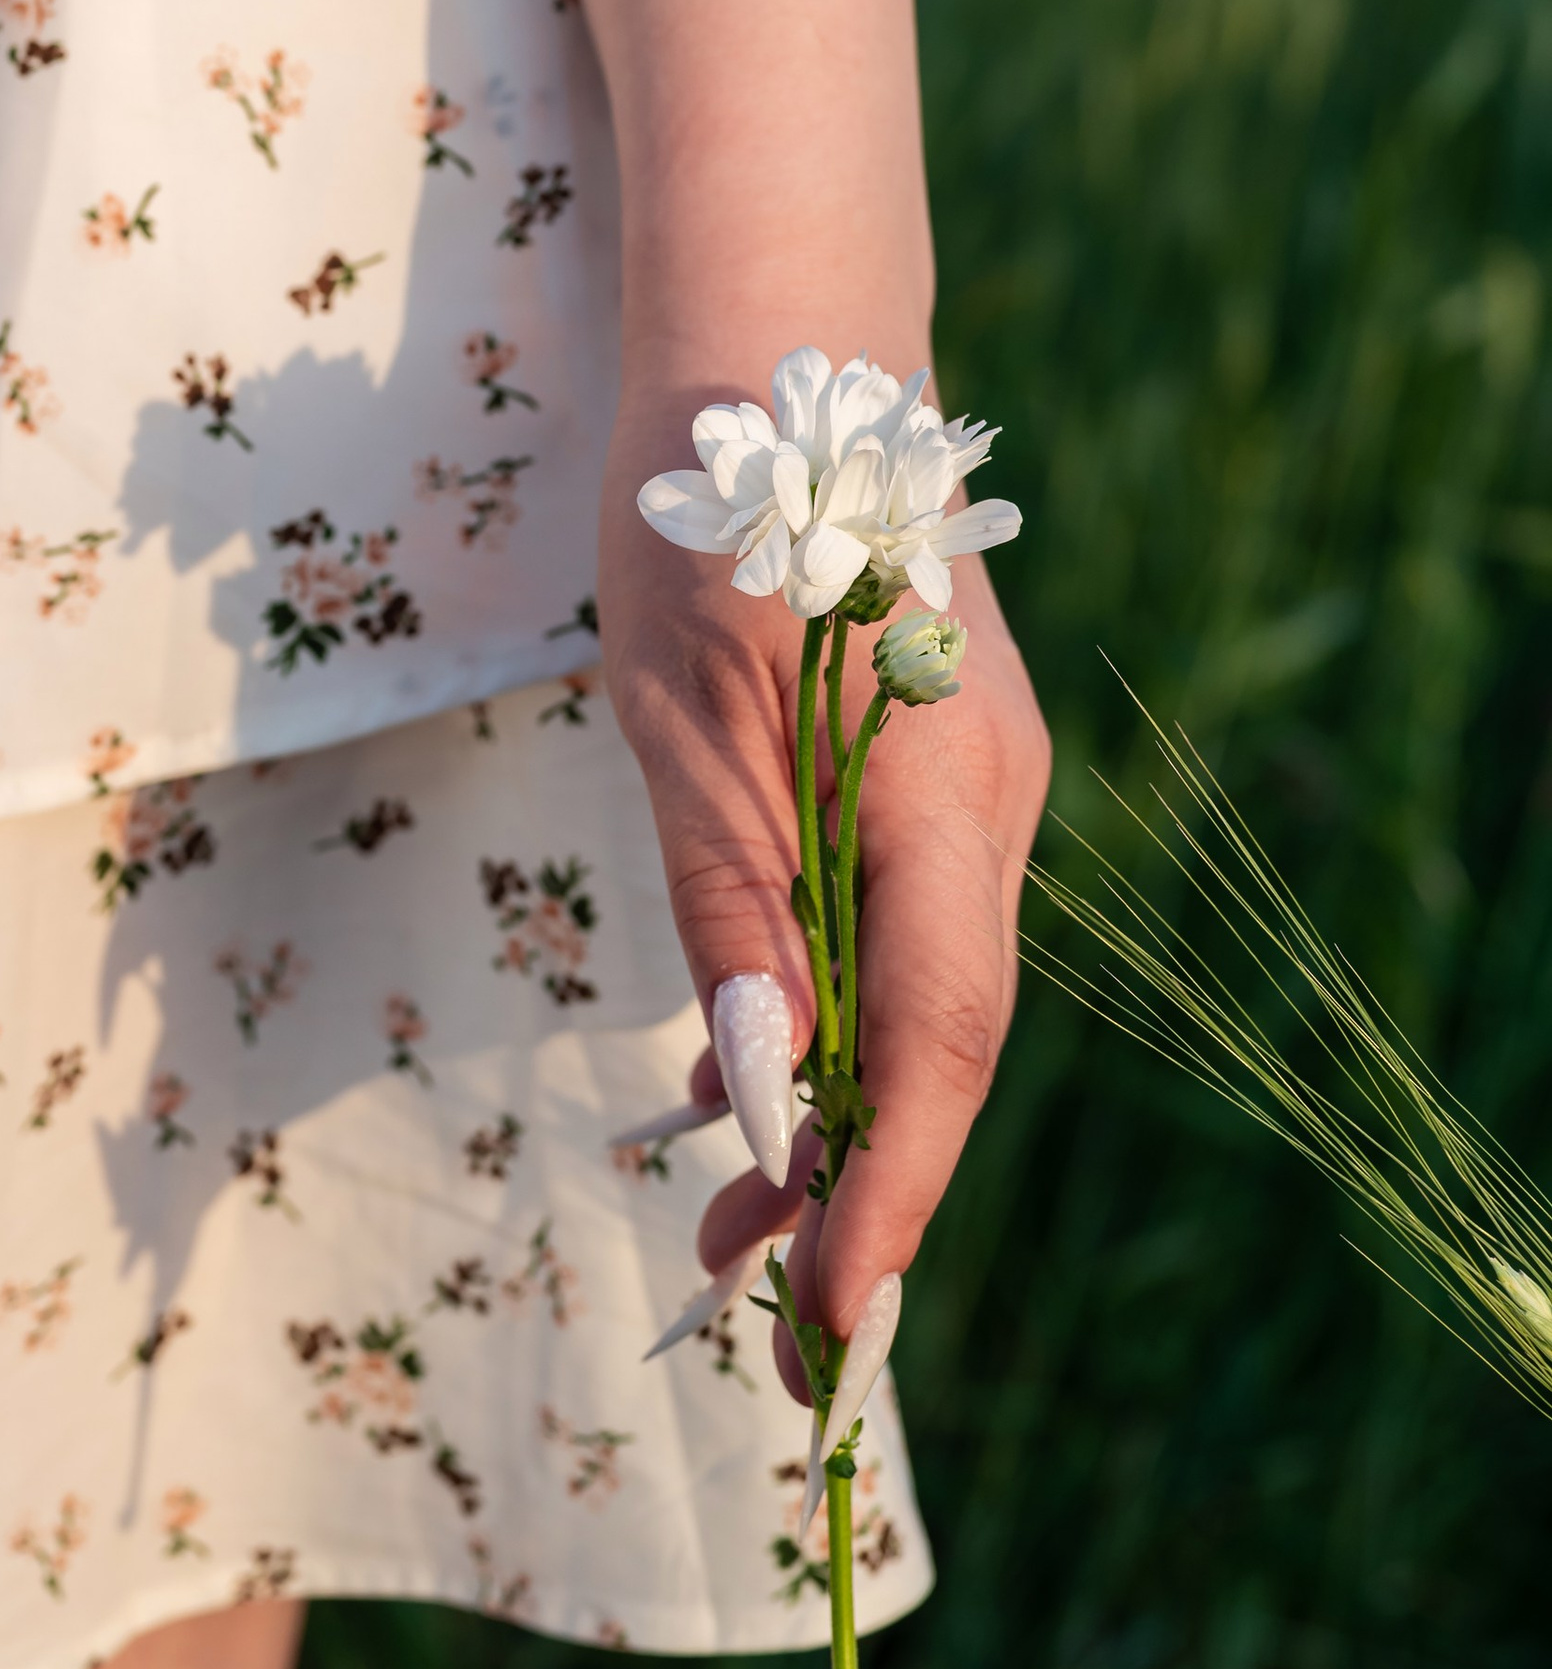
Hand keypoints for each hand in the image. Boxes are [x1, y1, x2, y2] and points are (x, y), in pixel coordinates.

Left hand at [599, 399, 1049, 1389]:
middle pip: (939, 1038)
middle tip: (740, 1310)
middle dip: (853, 1182)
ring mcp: (967, 783)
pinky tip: (744, 1075)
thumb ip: (730, 907)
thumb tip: (757, 1095)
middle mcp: (987, 802)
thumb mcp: (680, 723)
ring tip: (721, 1227)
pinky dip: (823, 1012)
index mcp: (943, 792)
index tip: (823, 1317)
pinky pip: (891, 925)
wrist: (772, 352)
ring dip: (828, 1108)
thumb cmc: (710, 515)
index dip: (888, 1188)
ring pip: (914, 990)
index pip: (938, 1041)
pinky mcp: (924, 767)